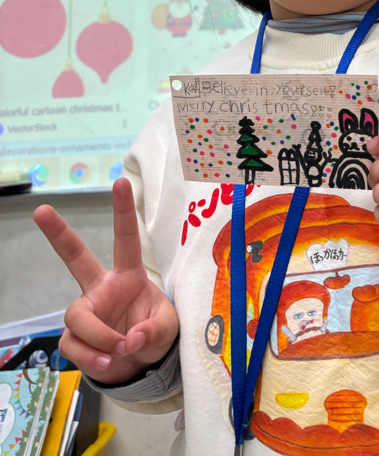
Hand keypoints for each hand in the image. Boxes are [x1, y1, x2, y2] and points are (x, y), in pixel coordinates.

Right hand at [33, 177, 178, 384]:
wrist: (138, 366)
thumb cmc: (152, 333)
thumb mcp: (167, 328)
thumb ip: (155, 330)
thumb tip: (130, 338)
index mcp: (128, 276)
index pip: (125, 239)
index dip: (123, 211)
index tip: (119, 182)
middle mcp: (101, 289)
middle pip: (75, 256)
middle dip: (58, 233)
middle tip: (41, 210)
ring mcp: (85, 312)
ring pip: (78, 317)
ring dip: (100, 336)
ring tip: (121, 349)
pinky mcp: (74, 338)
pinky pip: (74, 345)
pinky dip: (93, 358)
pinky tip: (109, 362)